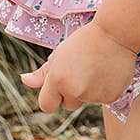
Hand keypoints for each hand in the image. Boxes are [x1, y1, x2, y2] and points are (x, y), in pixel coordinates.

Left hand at [20, 20, 137, 113]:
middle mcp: (75, 91)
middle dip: (72, 93)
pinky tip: (108, 72)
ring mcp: (94, 96)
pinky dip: (104, 90)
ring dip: (89, 90)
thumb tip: (24, 80)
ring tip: (96, 67)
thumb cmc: (84, 42)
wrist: (115, 34)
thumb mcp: (59, 54)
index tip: (57, 89)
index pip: (46, 105)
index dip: (51, 98)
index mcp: (58, 80)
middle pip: (68, 104)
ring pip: (86, 101)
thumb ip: (42, 73)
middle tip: (81, 70)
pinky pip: (102, 100)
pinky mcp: (111, 97)